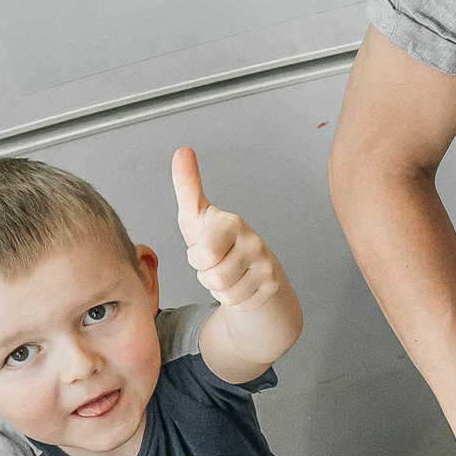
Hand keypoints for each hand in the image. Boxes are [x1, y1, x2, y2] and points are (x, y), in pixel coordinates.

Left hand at [173, 148, 284, 311]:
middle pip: (213, 278)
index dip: (196, 257)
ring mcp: (266, 265)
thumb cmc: (216, 240)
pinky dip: (234, 300)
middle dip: (207, 276)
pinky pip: (239, 304)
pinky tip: (240, 284)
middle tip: (216, 263)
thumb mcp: (195, 216)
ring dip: (219, 289)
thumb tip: (182, 151)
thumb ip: (186, 185)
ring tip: (227, 273)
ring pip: (226, 294)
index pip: (202, 255)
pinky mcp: (273, 286)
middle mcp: (254, 242)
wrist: (250, 266)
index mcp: (232, 223)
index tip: (205, 247)